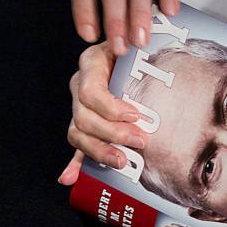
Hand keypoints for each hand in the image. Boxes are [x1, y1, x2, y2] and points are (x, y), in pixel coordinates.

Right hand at [58, 42, 146, 184]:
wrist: (138, 57)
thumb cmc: (142, 54)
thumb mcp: (141, 50)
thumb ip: (145, 57)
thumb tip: (156, 53)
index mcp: (92, 64)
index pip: (90, 91)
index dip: (111, 108)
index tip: (135, 116)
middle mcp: (81, 86)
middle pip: (85, 117)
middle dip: (113, 133)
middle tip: (140, 141)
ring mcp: (79, 107)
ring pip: (79, 134)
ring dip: (99, 151)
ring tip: (122, 161)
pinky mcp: (84, 126)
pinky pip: (76, 147)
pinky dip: (74, 164)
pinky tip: (70, 177)